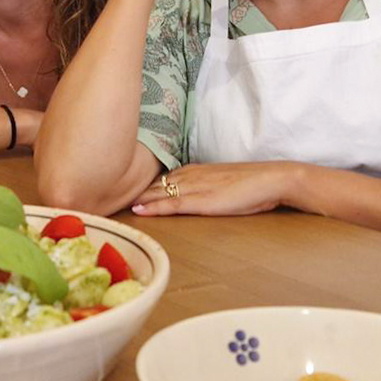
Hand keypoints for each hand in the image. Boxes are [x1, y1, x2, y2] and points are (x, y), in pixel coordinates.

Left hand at [129, 162, 296, 216]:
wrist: (273, 179)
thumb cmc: (253, 184)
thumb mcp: (222, 182)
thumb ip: (204, 186)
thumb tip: (189, 195)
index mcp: (195, 170)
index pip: (161, 177)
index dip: (141, 184)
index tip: (120, 188)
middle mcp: (191, 175)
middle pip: (154, 183)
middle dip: (131, 188)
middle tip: (107, 195)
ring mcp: (196, 187)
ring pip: (159, 192)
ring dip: (138, 198)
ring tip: (115, 204)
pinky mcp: (203, 200)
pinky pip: (174, 203)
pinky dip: (155, 207)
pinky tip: (140, 211)